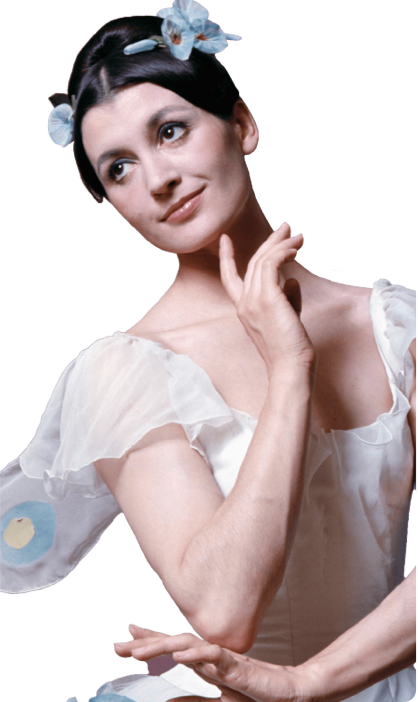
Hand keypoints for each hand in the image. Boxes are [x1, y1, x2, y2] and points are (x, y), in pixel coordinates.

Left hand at [113, 623, 310, 701]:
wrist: (286, 693)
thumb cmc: (254, 692)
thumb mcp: (217, 700)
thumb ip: (192, 700)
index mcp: (202, 661)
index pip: (171, 647)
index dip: (149, 640)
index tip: (126, 637)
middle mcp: (208, 655)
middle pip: (172, 643)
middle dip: (145, 642)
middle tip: (118, 646)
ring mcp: (222, 658)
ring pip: (188, 646)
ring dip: (162, 646)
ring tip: (138, 650)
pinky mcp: (237, 667)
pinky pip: (214, 657)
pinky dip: (196, 653)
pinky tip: (179, 654)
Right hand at [219, 222, 316, 377]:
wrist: (289, 367)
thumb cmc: (290, 350)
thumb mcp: (286, 319)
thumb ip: (287, 298)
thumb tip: (292, 280)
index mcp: (244, 309)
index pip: (229, 278)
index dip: (226, 257)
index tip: (225, 238)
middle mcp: (244, 302)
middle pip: (253, 262)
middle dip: (270, 241)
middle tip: (287, 227)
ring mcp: (253, 300)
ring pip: (263, 260)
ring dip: (282, 244)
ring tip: (299, 237)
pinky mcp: (267, 298)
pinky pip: (272, 264)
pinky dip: (283, 252)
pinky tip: (295, 250)